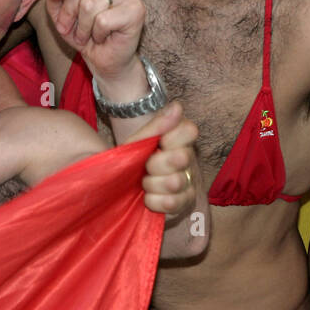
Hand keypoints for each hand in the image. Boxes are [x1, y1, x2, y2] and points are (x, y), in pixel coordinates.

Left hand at [45, 0, 144, 84]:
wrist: (105, 60)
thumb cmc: (84, 33)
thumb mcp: (61, 15)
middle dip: (69, 12)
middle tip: (79, 26)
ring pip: (87, 3)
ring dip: (82, 26)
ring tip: (92, 33)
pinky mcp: (136, 9)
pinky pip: (101, 18)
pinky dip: (96, 34)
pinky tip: (105, 37)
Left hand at [133, 103, 199, 218]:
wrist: (120, 192)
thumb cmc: (133, 163)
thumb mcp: (138, 142)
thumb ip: (158, 125)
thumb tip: (177, 106)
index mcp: (179, 138)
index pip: (190, 130)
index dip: (171, 139)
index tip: (158, 144)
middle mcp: (189, 158)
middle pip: (180, 157)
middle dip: (155, 165)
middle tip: (146, 167)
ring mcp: (189, 182)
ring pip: (175, 182)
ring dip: (152, 185)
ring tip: (144, 184)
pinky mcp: (185, 203)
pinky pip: (172, 202)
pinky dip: (154, 201)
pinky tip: (148, 198)